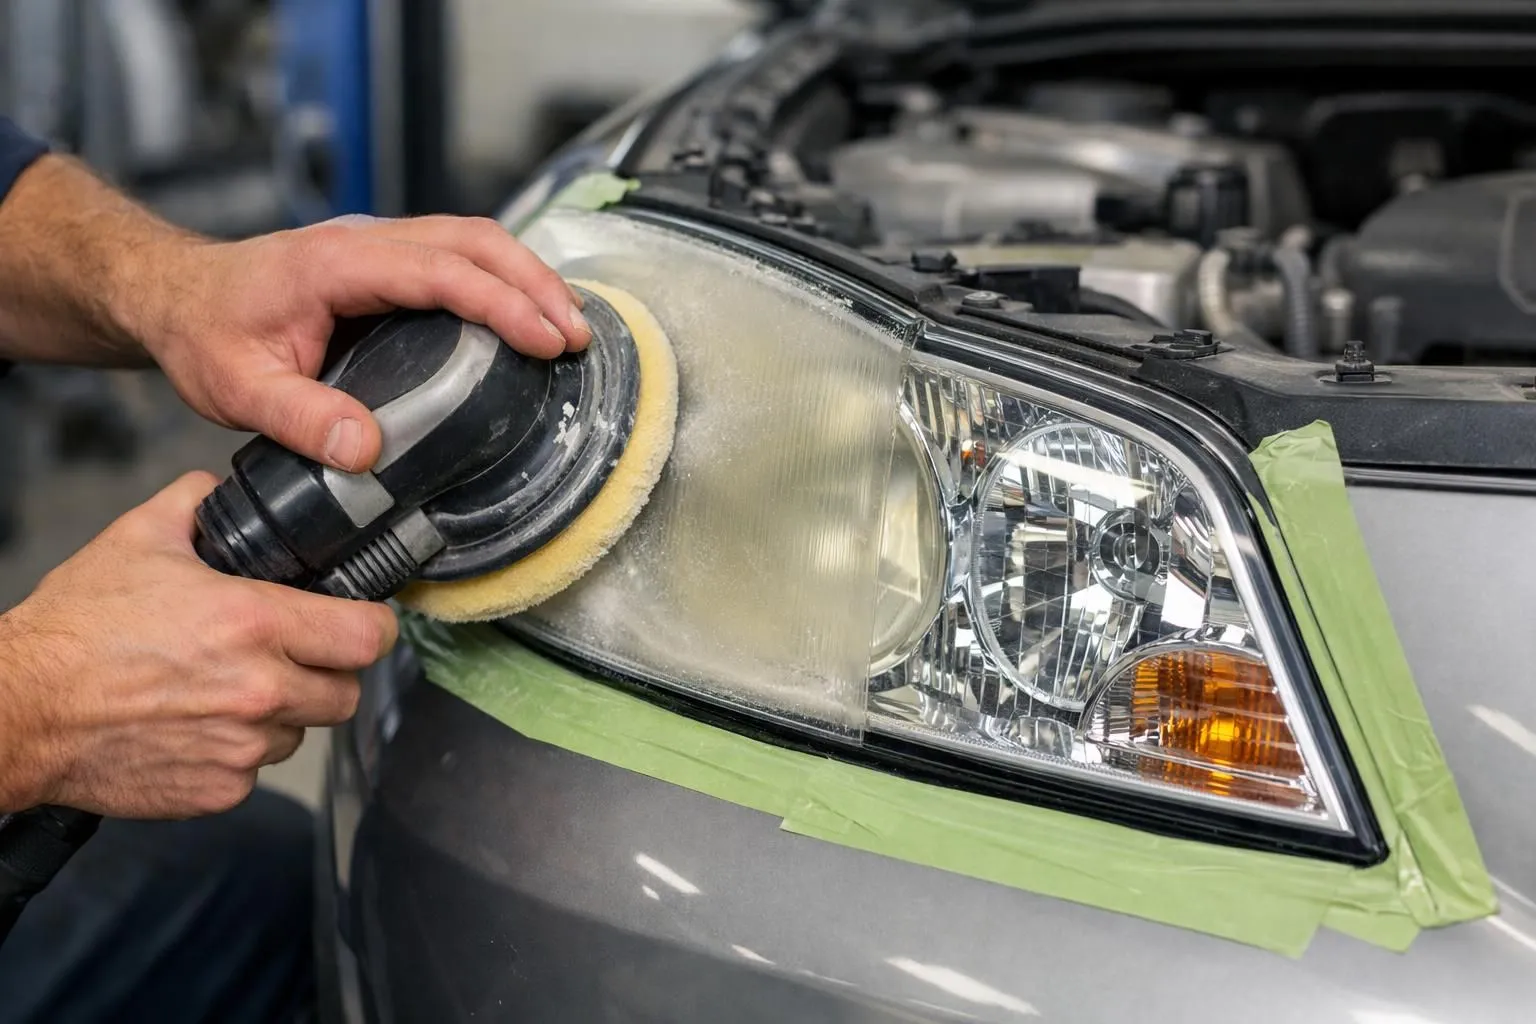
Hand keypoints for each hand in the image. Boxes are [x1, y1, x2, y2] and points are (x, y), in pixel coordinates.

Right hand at [0, 472, 396, 817]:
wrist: (20, 710)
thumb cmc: (76, 629)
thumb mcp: (140, 539)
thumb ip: (199, 503)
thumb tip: (227, 490)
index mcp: (254, 623)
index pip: (368, 635)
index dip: (372, 625)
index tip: (361, 620)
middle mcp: (259, 690)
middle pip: (347, 691)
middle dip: (331, 671)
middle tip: (297, 655)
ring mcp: (241, 747)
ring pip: (303, 731)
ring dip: (285, 712)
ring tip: (235, 687)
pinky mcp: (218, 791)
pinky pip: (259, 770)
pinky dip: (242, 750)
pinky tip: (203, 723)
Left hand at [131, 215, 590, 471]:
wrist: (174, 294)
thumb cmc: (203, 333)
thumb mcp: (236, 387)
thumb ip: (299, 418)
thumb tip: (365, 450)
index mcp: (336, 264)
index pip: (441, 272)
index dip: (501, 303)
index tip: (544, 339)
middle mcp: (365, 242)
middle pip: (475, 240)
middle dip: (535, 283)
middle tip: (577, 335)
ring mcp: (379, 245)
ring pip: (473, 240)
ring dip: (527, 276)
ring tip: (568, 326)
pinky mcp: (386, 259)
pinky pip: (458, 255)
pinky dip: (503, 278)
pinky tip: (525, 313)